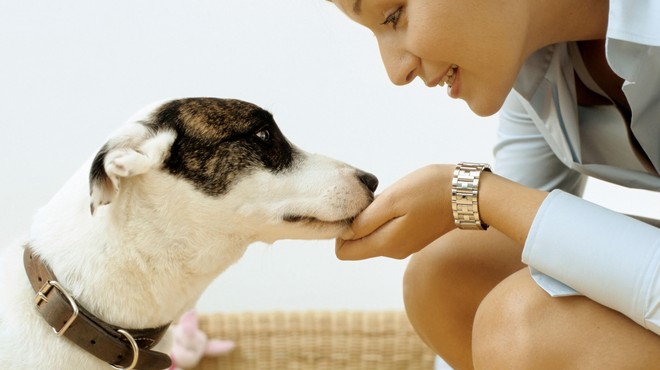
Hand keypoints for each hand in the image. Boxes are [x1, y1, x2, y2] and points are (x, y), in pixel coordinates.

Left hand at [336, 164, 455, 259]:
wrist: (467, 193)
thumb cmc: (429, 191)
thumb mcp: (392, 200)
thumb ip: (366, 220)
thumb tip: (344, 233)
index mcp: (385, 245)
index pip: (344, 252)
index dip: (341, 231)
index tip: (352, 210)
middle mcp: (393, 251)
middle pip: (358, 244)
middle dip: (356, 223)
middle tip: (371, 200)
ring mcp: (404, 245)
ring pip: (373, 235)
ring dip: (372, 218)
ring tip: (388, 198)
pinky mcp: (413, 236)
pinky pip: (387, 230)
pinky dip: (385, 216)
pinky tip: (399, 201)